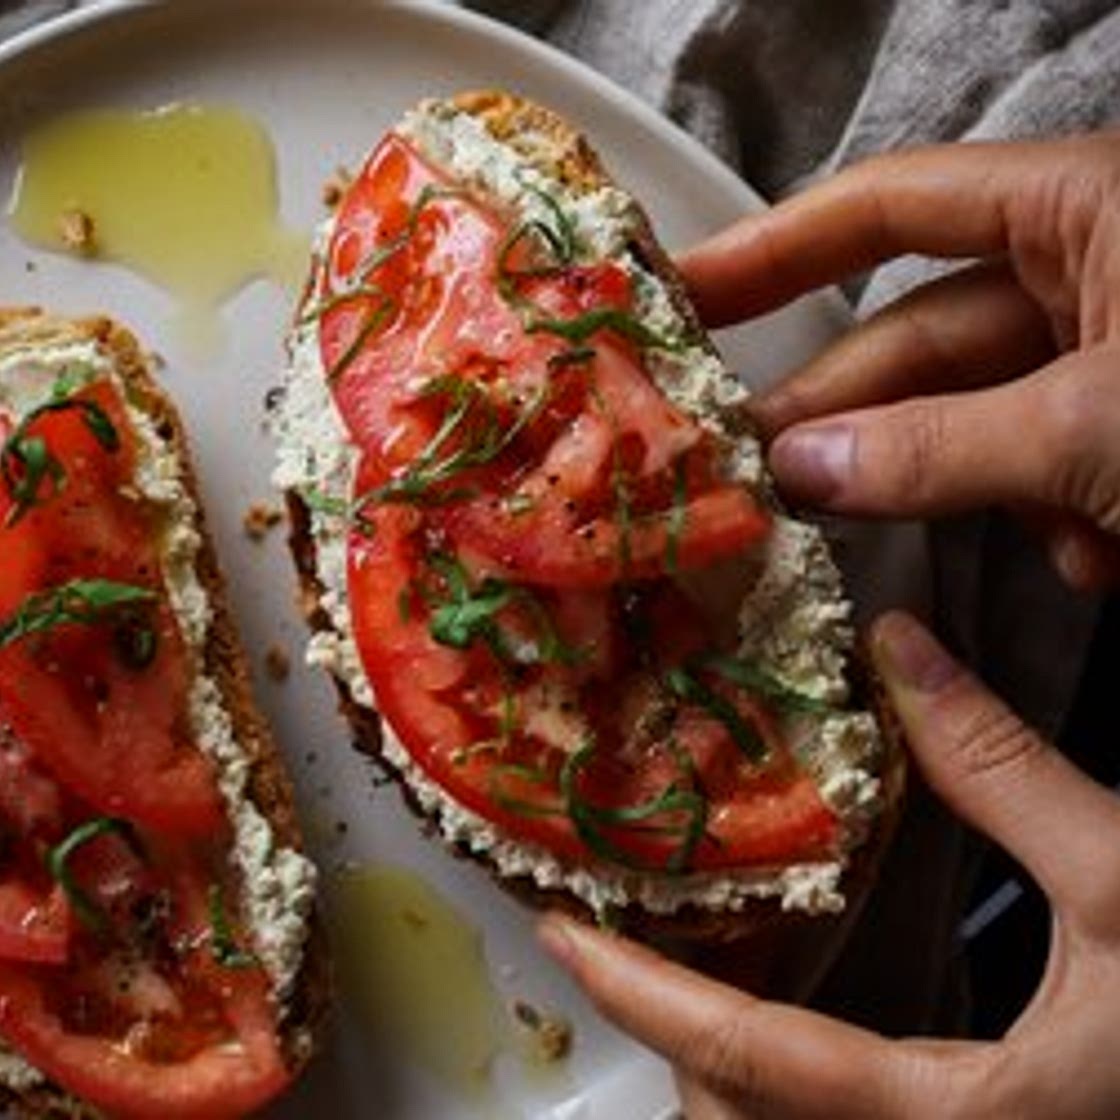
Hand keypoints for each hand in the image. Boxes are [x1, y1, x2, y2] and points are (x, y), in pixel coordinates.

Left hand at [539, 612, 1119, 1118]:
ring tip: (697, 961)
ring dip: (731, 1064)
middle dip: (680, 1039)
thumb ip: (1005, 767)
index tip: (565, 936)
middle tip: (632, 934)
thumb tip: (902, 654)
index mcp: (970, 1119)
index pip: (757, 1063)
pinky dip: (797, 1077)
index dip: (646, 994)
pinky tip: (805, 1007)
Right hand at [679, 133, 1119, 589]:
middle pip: (919, 335)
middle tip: (745, 463)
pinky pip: (1042, 463)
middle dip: (840, 411)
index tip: (687, 293)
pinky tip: (1083, 558)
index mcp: (1082, 208)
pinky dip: (1043, 516)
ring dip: (947, 487)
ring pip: (975, 417)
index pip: (892, 206)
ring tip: (871, 534)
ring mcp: (1109, 359)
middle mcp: (1087, 271)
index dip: (779, 248)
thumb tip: (798, 469)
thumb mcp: (1093, 423)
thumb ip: (939, 447)